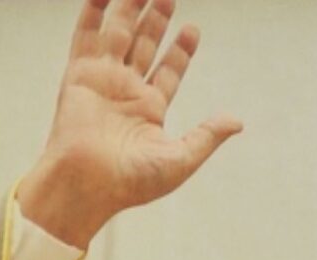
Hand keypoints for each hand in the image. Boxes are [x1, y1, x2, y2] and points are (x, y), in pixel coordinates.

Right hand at [16, 0, 242, 248]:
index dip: (180, 51)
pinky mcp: (80, 76)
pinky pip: (87, 36)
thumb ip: (207, 136)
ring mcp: (102, 82)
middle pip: (144, 47)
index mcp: (148, 112)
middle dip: (157, 22)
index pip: (167, 72)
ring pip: (120, 36)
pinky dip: (94, 13)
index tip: (192, 29)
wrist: (86, 185)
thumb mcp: (180, 160)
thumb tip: (236, 121)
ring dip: (132, 10)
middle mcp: (125, 93)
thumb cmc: (130, 183)